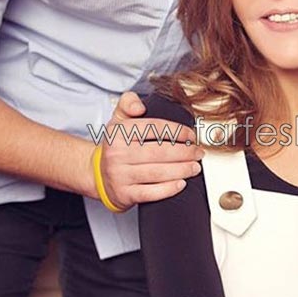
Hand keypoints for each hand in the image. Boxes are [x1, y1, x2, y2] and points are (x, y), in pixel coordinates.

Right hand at [97, 92, 202, 210]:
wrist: (99, 174)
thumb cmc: (117, 145)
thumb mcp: (118, 118)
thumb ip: (128, 102)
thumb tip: (140, 106)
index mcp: (119, 133)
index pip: (153, 128)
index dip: (177, 131)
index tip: (191, 135)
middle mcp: (118, 154)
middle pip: (159, 152)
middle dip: (184, 152)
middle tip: (198, 152)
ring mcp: (120, 175)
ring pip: (157, 173)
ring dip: (181, 170)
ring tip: (195, 167)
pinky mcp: (124, 194)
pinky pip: (150, 193)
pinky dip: (168, 189)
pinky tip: (181, 184)